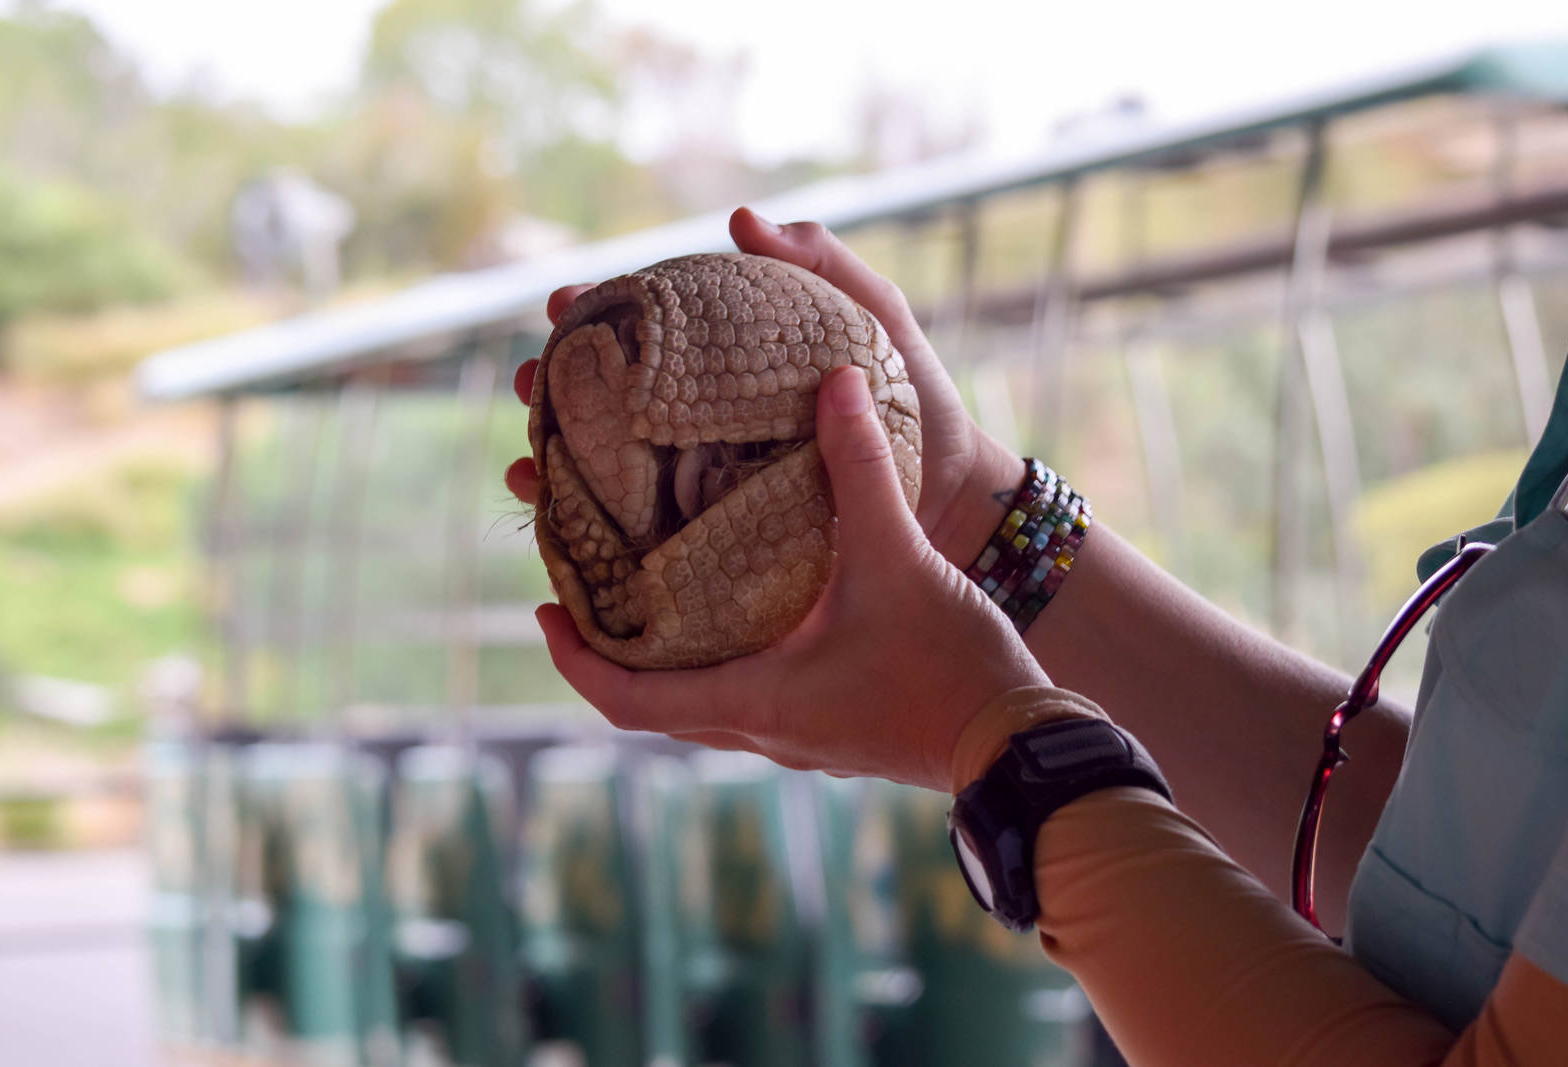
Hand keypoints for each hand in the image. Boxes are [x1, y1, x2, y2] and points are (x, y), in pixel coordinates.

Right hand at [505, 206, 1023, 568]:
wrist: (953, 493)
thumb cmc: (919, 399)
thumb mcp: (877, 317)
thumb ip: (822, 263)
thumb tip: (739, 218)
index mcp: (734, 366)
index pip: (648, 334)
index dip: (596, 315)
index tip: (560, 302)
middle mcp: (713, 421)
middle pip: (615, 404)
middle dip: (560, 392)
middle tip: (528, 383)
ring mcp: (714, 481)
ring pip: (618, 473)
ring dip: (563, 466)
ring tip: (527, 466)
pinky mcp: (726, 537)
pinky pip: (652, 536)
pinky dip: (603, 536)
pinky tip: (565, 535)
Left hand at [535, 366, 1046, 790]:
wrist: (1024, 746)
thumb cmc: (954, 666)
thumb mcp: (900, 557)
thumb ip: (861, 467)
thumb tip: (832, 380)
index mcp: (754, 700)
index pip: (626, 699)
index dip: (573, 656)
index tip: (543, 607)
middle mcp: (763, 729)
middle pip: (652, 703)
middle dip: (610, 649)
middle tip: (586, 586)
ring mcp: (798, 738)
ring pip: (702, 704)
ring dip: (667, 656)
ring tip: (653, 590)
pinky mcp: (833, 732)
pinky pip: (750, 700)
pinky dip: (722, 659)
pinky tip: (744, 609)